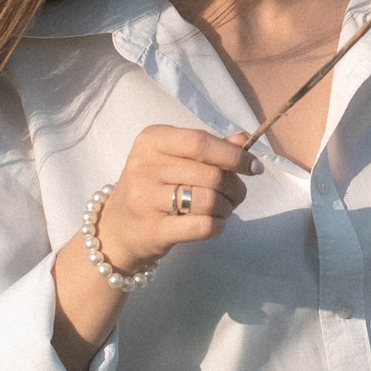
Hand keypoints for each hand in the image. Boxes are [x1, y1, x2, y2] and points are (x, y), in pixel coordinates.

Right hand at [103, 125, 260, 270]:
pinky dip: (218, 226)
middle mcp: (143, 166)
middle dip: (235, 186)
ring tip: (223, 209)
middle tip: (237, 194)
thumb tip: (245, 139)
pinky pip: (202, 226)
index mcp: (151, 140)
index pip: (200, 142)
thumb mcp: (175, 158)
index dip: (234, 155)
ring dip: (227, 208)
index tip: (253, 167)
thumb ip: (210, 147)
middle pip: (210, 174)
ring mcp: (144, 199)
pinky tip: (214, 224)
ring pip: (209, 200)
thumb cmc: (154, 186)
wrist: (117, 228)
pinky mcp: (152, 230)